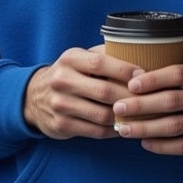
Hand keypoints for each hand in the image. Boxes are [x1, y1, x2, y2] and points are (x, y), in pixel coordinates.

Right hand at [24, 47, 139, 140]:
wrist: (33, 98)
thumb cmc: (69, 75)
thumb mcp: (79, 58)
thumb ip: (104, 55)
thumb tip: (138, 52)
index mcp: (70, 59)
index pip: (100, 63)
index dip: (124, 70)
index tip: (144, 75)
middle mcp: (62, 80)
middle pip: (104, 92)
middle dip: (130, 97)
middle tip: (150, 99)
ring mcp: (60, 105)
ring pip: (102, 115)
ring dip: (125, 116)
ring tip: (140, 114)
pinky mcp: (61, 125)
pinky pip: (96, 131)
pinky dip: (114, 130)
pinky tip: (124, 126)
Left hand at [111, 50, 182, 154]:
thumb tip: (150, 56)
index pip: (178, 74)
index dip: (152, 79)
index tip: (130, 84)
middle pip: (172, 102)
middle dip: (141, 106)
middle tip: (118, 107)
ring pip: (176, 127)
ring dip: (146, 129)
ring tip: (124, 129)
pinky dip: (162, 146)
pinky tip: (145, 143)